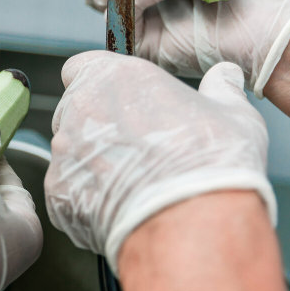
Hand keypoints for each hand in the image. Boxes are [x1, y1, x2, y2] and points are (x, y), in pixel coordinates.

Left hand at [45, 51, 275, 271]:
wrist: (190, 222)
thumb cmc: (210, 164)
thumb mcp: (233, 115)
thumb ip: (221, 89)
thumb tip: (225, 76)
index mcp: (113, 77)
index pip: (81, 68)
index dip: (97, 83)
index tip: (118, 100)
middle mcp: (79, 110)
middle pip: (73, 111)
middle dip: (95, 126)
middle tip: (132, 148)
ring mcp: (64, 153)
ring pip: (68, 152)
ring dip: (90, 163)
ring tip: (129, 184)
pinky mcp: (56, 193)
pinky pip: (66, 191)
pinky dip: (85, 198)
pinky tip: (118, 208)